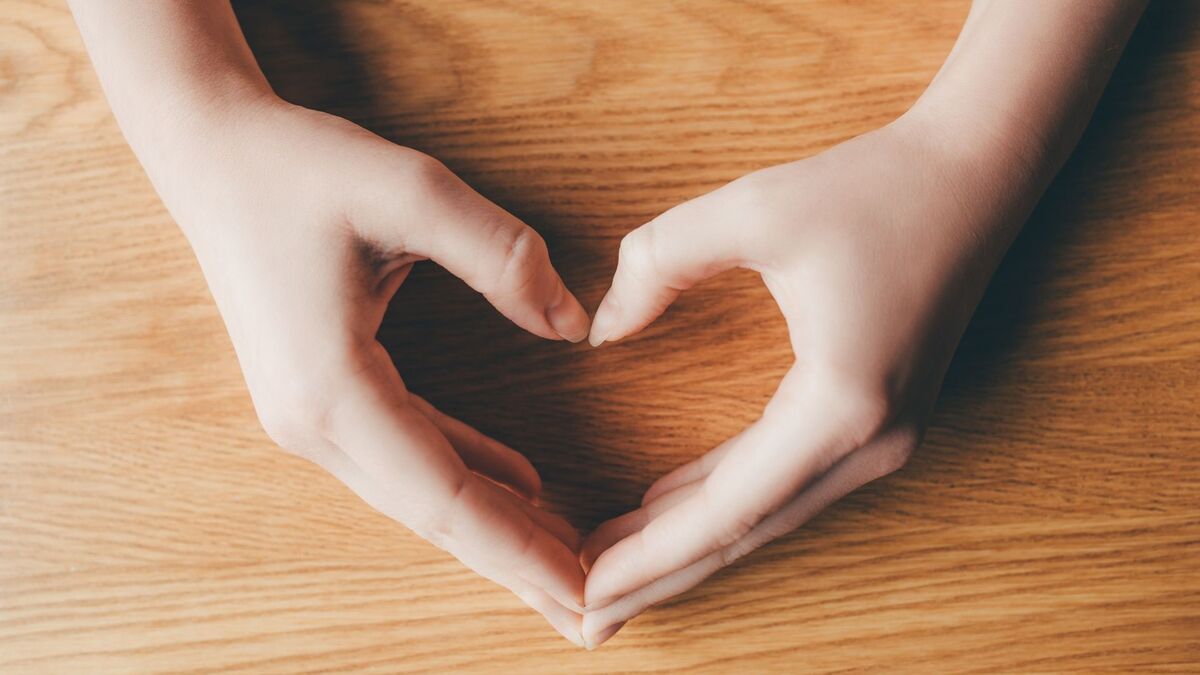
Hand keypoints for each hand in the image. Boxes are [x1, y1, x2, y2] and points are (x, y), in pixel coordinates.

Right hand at [149, 95, 591, 644]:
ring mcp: (313, 416)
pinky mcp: (324, 396)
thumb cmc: (298, 167)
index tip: (583, 593)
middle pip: (435, 515)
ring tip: (568, 566)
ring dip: (497, 529)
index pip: (445, 496)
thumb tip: (572, 326)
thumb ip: (500, 256)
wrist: (211, 155)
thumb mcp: (410, 191)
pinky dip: (469, 476)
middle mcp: (315, 423)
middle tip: (594, 612)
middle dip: (516, 565)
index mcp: (332, 389)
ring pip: (424, 493)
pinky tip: (523, 487)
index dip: (518, 551)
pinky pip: (410, 453)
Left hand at [578, 112, 1032, 645]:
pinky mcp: (875, 423)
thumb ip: (659, 263)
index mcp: (841, 405)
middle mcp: (869, 443)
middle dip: (660, 574)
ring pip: (763, 515)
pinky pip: (783, 481)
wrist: (975, 173)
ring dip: (686, 543)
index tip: (586, 590)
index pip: (726, 510)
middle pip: (743, 534)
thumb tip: (601, 331)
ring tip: (611, 569)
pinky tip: (666, 508)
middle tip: (585, 615)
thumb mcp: (752, 210)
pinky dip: (722, 503)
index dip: (649, 555)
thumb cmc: (873, 186)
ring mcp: (881, 440)